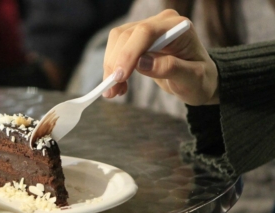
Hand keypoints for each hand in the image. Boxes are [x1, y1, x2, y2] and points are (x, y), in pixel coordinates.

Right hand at [102, 9, 218, 104]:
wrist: (198, 80)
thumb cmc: (199, 80)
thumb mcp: (192, 79)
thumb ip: (170, 68)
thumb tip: (141, 63)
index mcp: (178, 28)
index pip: (146, 32)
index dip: (129, 53)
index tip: (119, 77)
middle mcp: (160, 23)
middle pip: (126, 35)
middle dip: (115, 63)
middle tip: (111, 91)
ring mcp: (147, 30)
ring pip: (117, 41)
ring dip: (110, 66)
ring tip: (113, 91)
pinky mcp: (137, 41)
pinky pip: (117, 49)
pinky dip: (113, 68)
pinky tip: (118, 86)